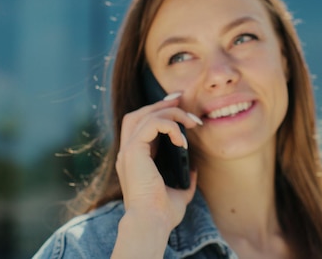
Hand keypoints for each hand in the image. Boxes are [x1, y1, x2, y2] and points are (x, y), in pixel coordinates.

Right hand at [112, 93, 200, 257]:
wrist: (152, 222)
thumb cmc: (163, 213)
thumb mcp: (178, 192)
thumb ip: (184, 180)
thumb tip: (194, 170)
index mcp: (134, 160)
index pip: (141, 126)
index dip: (159, 113)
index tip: (180, 108)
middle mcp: (128, 153)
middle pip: (138, 114)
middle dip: (161, 103)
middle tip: (181, 99)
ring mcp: (128, 150)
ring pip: (145, 114)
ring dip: (170, 112)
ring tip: (191, 122)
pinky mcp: (134, 151)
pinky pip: (153, 124)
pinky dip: (171, 126)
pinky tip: (183, 140)